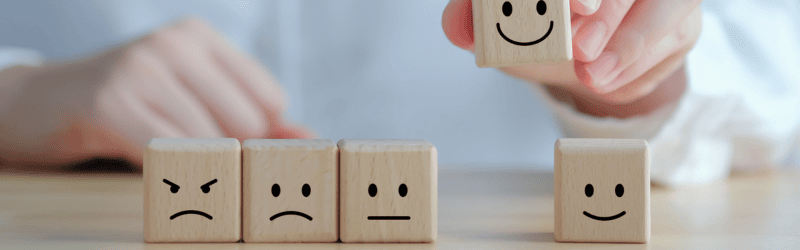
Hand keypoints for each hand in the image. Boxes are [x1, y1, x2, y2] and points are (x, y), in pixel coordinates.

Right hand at [0, 19, 310, 166]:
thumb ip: (252, 119)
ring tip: (162, 154)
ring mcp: (142, 67)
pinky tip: (147, 162)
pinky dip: (167, 170)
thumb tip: (310, 137)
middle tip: (192, 155)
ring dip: (193, 165)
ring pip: (211, 140)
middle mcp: (175, 44)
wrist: (39, 104)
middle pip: (247, 122)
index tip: (228, 144)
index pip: (271, 98)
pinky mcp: (110, 100)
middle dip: (227, 152)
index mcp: (201, 37)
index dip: (257, 134)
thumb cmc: (127, 105)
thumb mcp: (192, 101)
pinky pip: (169, 151)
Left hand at [442, 0, 701, 111]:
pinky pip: (675, 40)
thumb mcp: (497, 19)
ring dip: (631, 46)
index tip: (575, 7)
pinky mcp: (682, 17)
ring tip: (593, 78)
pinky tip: (607, 84)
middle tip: (580, 49)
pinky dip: (641, 69)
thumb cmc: (533, 25)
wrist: (575, 56)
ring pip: (668, 7)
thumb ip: (473, 17)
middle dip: (611, 13)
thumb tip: (458, 27)